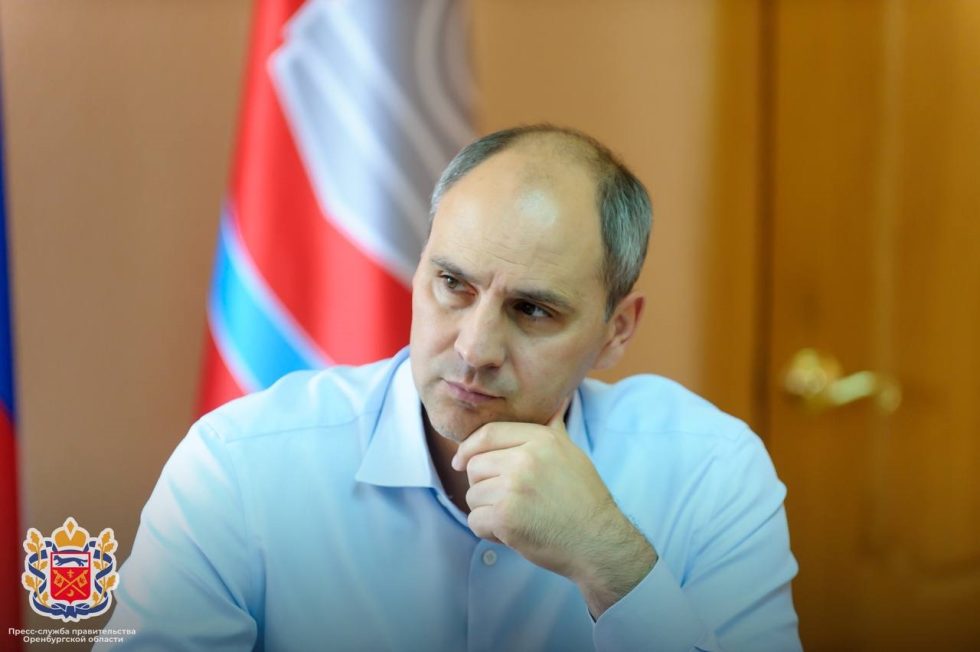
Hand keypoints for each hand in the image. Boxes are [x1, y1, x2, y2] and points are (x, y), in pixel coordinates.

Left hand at [452, 397, 657, 616]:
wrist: (598, 540)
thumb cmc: (584, 498)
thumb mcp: (571, 453)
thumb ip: (554, 428)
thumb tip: (558, 400)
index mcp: (540, 439)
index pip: (488, 433)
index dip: (468, 448)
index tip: (460, 461)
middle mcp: (525, 459)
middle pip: (475, 465)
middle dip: (482, 484)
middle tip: (506, 499)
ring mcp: (513, 488)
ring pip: (472, 495)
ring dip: (486, 510)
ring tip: (514, 516)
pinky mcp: (505, 517)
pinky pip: (474, 520)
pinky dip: (488, 531)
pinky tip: (511, 532)